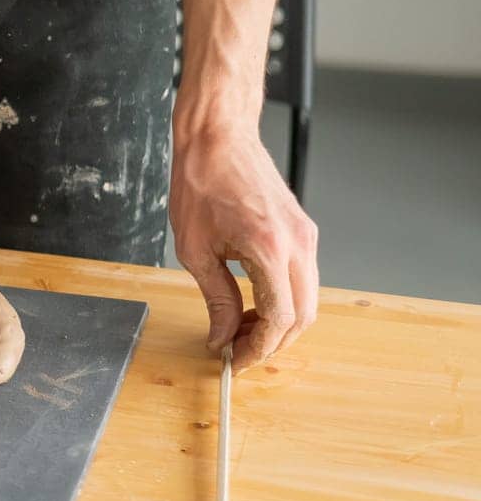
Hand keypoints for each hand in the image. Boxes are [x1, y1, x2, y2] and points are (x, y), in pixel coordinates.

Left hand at [170, 115, 318, 371]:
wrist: (218, 139)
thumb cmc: (200, 184)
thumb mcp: (195, 250)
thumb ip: (215, 298)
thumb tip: (221, 336)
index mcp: (270, 249)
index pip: (279, 319)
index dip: (258, 349)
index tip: (234, 361)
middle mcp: (298, 244)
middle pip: (303, 316)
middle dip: (272, 343)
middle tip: (237, 353)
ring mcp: (306, 236)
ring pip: (307, 300)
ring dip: (277, 324)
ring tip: (237, 331)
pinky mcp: (303, 231)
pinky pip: (301, 279)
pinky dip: (282, 301)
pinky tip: (249, 305)